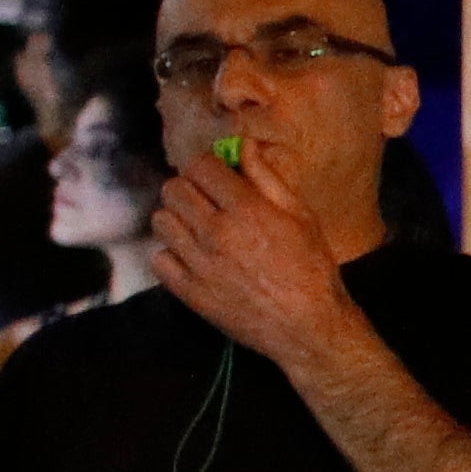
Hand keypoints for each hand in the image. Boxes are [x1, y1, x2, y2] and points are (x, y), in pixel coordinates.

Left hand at [151, 130, 367, 372]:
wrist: (307, 326)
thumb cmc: (311, 268)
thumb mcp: (300, 215)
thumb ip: (267, 178)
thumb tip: (243, 145)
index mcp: (246, 209)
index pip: (200, 166)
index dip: (207, 167)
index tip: (217, 177)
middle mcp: (216, 232)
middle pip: (173, 189)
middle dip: (188, 188)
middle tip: (205, 201)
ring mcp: (199, 264)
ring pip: (161, 221)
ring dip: (176, 219)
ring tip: (197, 229)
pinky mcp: (189, 291)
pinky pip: (159, 259)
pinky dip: (171, 255)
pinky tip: (192, 257)